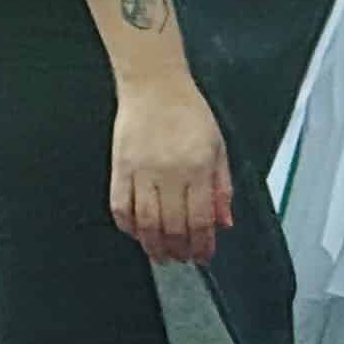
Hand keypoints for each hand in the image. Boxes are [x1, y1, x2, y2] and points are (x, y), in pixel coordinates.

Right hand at [110, 73, 234, 265]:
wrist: (154, 84)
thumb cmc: (189, 112)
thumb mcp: (217, 146)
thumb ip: (222, 187)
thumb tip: (224, 223)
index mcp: (198, 167)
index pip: (200, 220)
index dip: (202, 245)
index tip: (203, 256)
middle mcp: (170, 172)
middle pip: (173, 227)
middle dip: (179, 250)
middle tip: (182, 259)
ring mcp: (142, 171)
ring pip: (146, 223)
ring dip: (153, 246)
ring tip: (160, 255)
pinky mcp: (120, 167)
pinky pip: (121, 206)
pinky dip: (127, 226)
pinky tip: (136, 233)